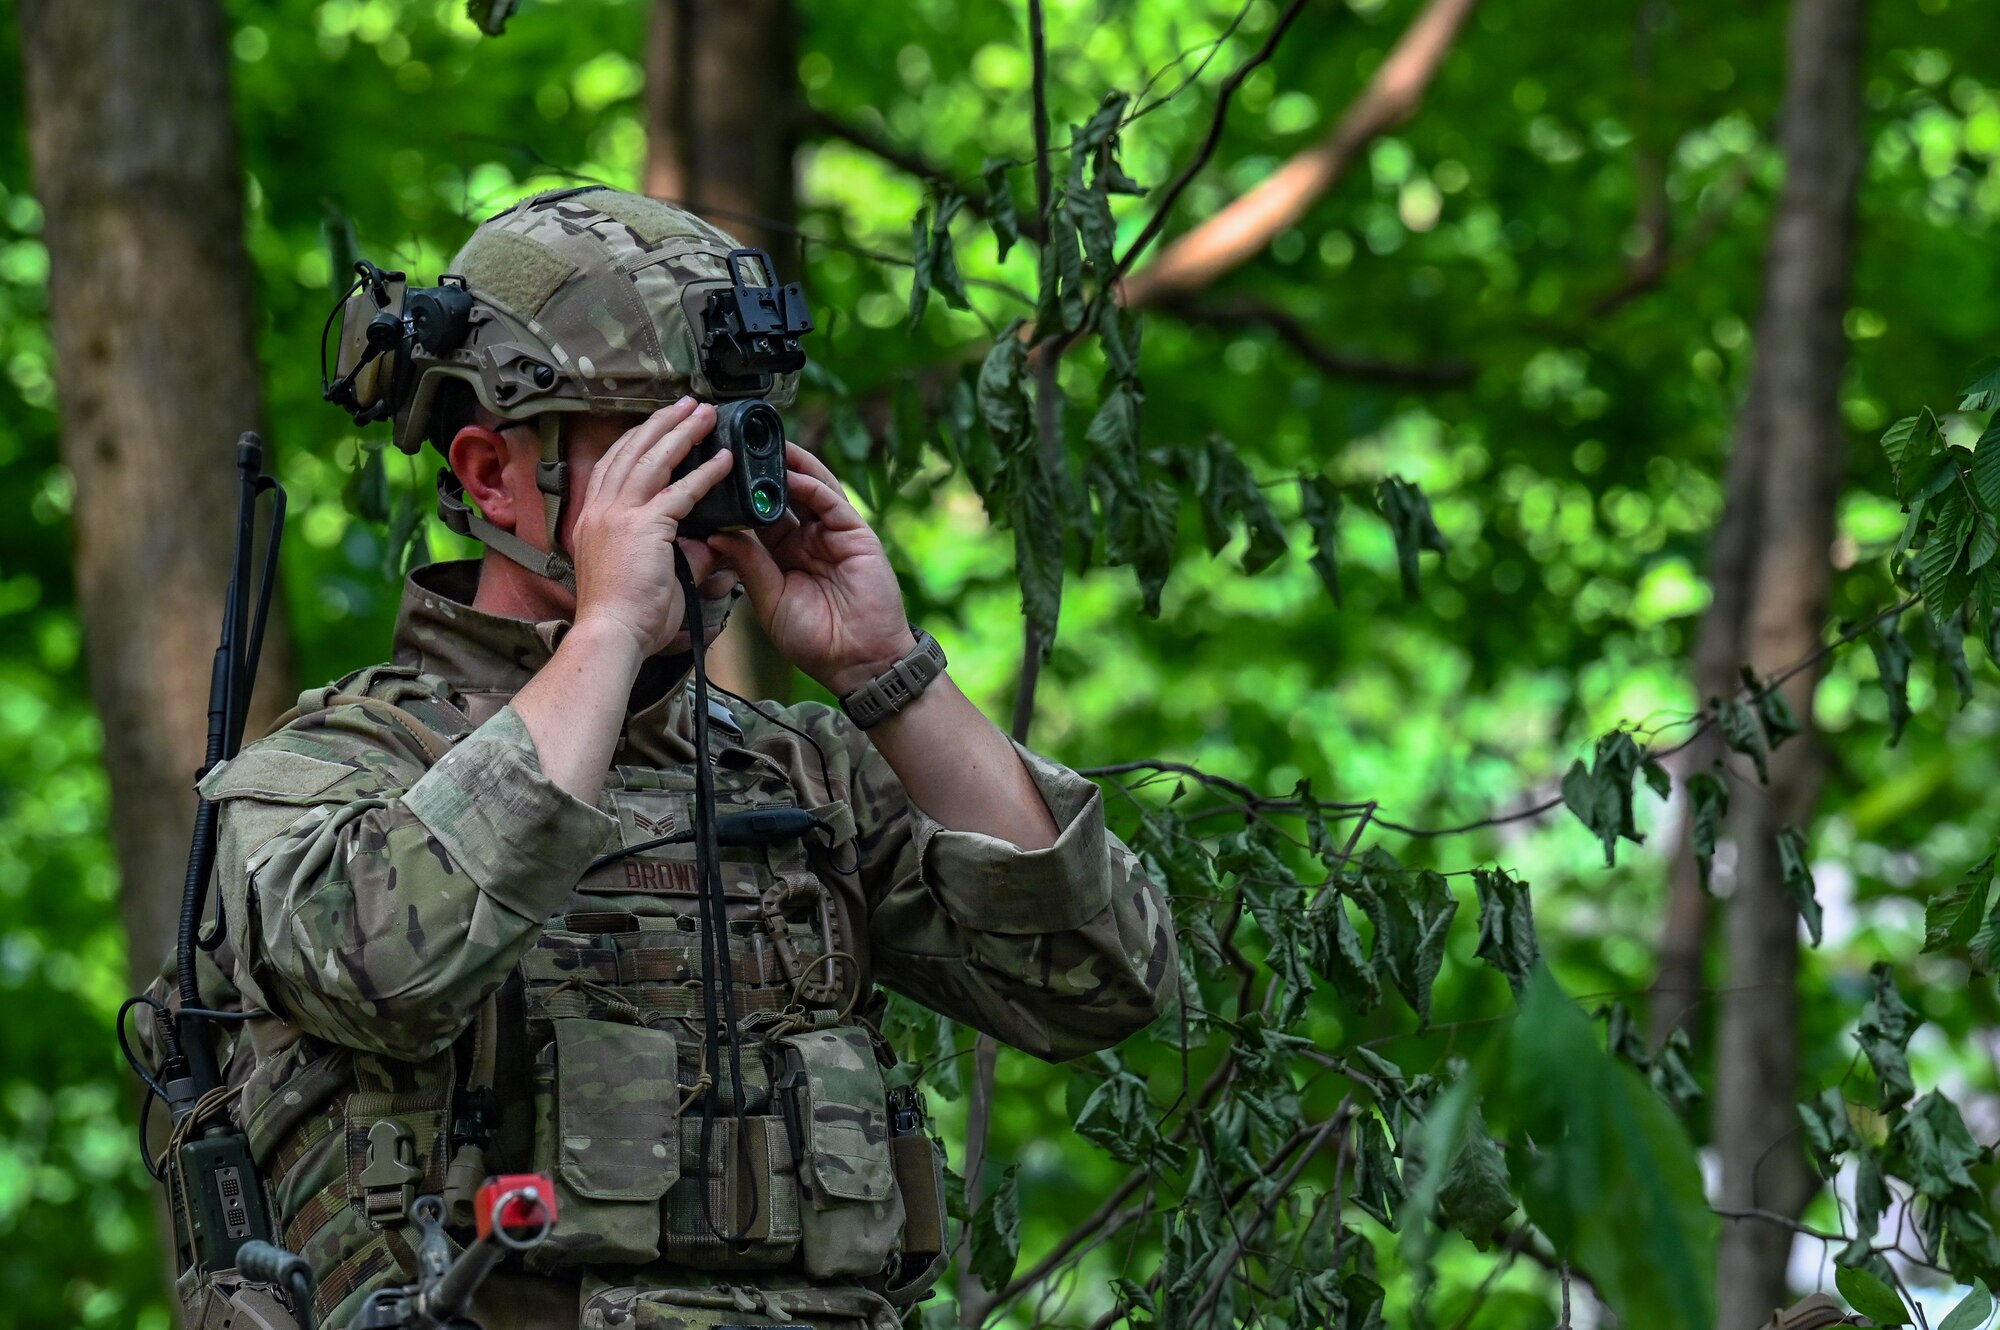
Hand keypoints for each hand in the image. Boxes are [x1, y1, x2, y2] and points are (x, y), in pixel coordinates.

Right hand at [567, 399, 733, 657]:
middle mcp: (601, 511)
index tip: (656, 426)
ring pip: (653, 459)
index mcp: (593, 520)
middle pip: (630, 451)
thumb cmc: (625, 617)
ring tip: (705, 414)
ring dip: (682, 432)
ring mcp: (618, 516)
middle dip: (661, 423)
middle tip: (686, 405)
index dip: (636, 441)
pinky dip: (705, 473)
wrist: (610, 635)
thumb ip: (678, 554)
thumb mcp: (646, 575)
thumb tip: (709, 544)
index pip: (612, 466)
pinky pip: (680, 491)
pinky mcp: (642, 527)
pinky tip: (724, 460)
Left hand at [710, 443, 917, 695]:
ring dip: (787, 466)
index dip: (740, 495)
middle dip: (762, 471)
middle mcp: (808, 538)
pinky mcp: (856, 534)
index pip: (758, 515)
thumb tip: (716, 533)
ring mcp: (833, 534)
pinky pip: (831, 502)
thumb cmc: (815, 640)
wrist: (858, 662)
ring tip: (761, 445)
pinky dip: (811, 485)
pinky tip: (790, 475)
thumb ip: (749, 564)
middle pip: (783, 494)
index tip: (714, 475)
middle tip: (735, 446)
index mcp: (784, 555)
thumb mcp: (770, 600)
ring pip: (809, 488)